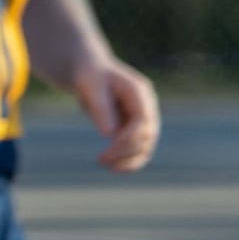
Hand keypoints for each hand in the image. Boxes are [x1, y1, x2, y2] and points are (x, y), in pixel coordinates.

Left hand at [75, 56, 158, 172]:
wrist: (91, 71)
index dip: (130, 137)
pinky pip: (138, 148)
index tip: (109, 146)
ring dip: (129, 160)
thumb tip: (110, 134)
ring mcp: (142, 118)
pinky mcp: (134, 128)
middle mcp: (146, 106)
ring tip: (107, 166)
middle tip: (101, 160)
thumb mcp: (91, 87)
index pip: (143, 121)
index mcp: (139, 92)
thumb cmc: (90, 76)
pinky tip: (115, 168)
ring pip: (146, 146)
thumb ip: (101, 108)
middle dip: (126, 151)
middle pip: (148, 136)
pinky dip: (130, 160)